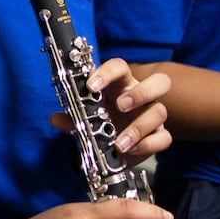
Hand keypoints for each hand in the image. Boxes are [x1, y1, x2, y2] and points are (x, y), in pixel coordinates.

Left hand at [56, 59, 171, 161]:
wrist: (113, 149)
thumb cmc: (101, 123)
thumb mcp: (84, 119)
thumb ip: (72, 118)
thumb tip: (55, 119)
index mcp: (122, 85)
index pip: (120, 67)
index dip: (107, 73)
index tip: (91, 86)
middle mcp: (141, 97)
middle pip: (159, 82)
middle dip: (141, 92)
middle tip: (121, 106)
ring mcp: (153, 115)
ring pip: (160, 111)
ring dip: (139, 127)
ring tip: (119, 142)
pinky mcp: (158, 136)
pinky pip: (164, 138)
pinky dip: (147, 145)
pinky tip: (128, 150)